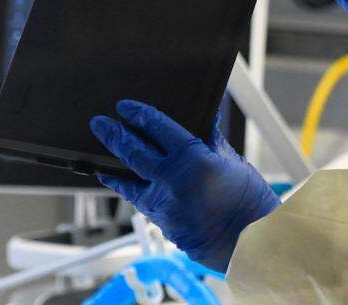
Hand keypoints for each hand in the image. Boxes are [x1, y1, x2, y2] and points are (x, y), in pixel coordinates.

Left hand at [90, 100, 279, 272]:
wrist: (249, 241)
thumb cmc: (248, 201)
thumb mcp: (232, 161)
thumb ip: (210, 139)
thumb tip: (204, 117)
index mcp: (192, 160)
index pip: (157, 128)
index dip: (138, 114)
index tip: (125, 107)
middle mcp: (172, 182)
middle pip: (133, 151)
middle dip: (113, 134)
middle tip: (99, 124)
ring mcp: (164, 205)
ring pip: (129, 181)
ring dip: (114, 167)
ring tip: (102, 159)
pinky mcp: (162, 223)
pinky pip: (141, 202)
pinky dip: (130, 191)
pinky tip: (123, 184)